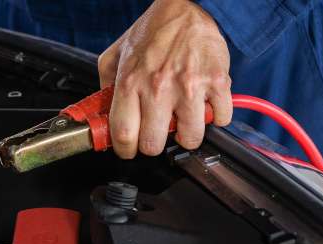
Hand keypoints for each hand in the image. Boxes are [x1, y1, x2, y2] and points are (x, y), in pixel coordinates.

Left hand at [97, 0, 231, 158]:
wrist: (187, 7)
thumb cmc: (152, 31)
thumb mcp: (115, 55)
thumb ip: (105, 86)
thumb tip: (101, 113)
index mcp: (130, 83)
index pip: (123, 135)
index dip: (125, 150)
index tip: (129, 150)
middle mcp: (158, 88)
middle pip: (153, 144)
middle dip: (154, 145)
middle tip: (156, 135)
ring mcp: (189, 87)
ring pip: (190, 138)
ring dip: (187, 135)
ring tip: (183, 121)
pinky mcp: (217, 83)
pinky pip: (221, 119)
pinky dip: (215, 118)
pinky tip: (205, 106)